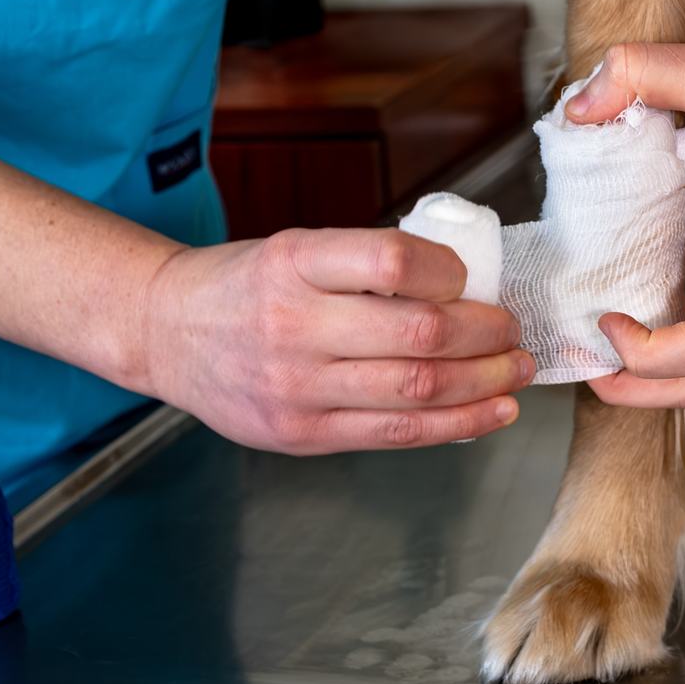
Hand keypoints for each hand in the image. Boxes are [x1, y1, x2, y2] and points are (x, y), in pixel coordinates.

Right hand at [140, 228, 531, 452]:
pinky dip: (458, 424)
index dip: (449, 270)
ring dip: (485, 382)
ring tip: (517, 371)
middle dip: (487, 333)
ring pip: (418, 389)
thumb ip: (367, 266)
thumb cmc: (246, 286)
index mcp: (295, 262)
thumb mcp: (296, 249)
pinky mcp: (303, 434)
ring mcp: (297, 386)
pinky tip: (493, 412)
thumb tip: (466, 286)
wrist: (167, 332)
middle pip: (419, 333)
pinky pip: (397, 434)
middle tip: (513, 329)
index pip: (392, 260)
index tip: (472, 278)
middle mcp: (294, 324)